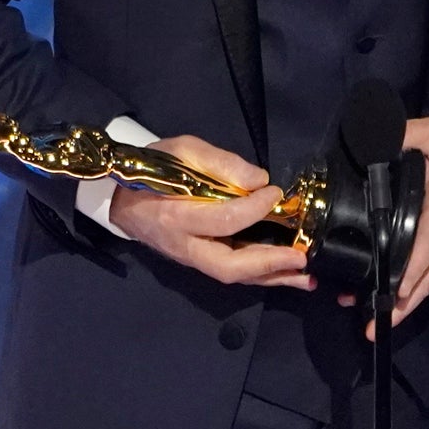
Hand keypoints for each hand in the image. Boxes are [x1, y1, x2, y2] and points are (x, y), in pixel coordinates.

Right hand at [112, 134, 312, 289]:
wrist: (122, 199)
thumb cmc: (153, 169)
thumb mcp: (182, 150)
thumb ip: (220, 162)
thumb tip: (259, 180)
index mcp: (174, 215)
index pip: (220, 220)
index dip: (253, 209)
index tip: (275, 193)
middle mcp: (184, 246)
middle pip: (227, 266)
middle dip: (268, 263)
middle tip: (301, 256)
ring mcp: (191, 259)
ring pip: (233, 276)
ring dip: (272, 278)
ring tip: (306, 277)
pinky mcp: (200, 263)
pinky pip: (234, 273)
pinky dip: (263, 276)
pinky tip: (289, 275)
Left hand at [372, 116, 428, 328]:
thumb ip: (404, 133)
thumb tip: (370, 136)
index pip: (424, 246)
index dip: (409, 274)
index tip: (391, 298)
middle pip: (428, 275)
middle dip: (402, 304)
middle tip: (372, 326)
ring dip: (410, 300)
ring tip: (381, 317)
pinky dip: (424, 283)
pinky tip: (405, 294)